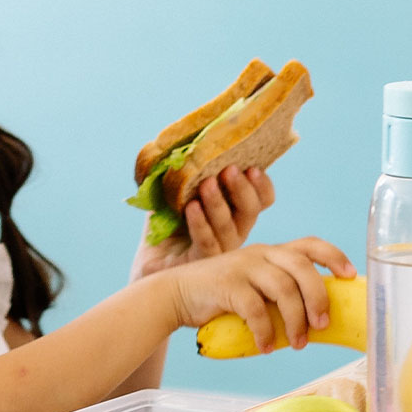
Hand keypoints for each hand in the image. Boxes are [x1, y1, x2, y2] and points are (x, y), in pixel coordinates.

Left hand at [132, 166, 274, 279]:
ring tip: (206, 184)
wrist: (149, 263)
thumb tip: (178, 147)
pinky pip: (207, 243)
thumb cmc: (165, 227)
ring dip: (218, 203)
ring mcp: (221, 250)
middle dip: (242, 188)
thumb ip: (180, 173)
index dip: (262, 185)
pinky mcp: (202, 264)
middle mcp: (234, 232)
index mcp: (235, 213)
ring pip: (229, 227)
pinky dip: (200, 223)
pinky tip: (191, 207)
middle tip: (229, 170)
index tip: (253, 167)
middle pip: (251, 210)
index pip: (262, 200)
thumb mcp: (173, 194)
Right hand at [167, 237, 356, 351]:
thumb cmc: (222, 296)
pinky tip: (265, 347)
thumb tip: (318, 322)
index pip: (309, 244)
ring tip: (297, 344)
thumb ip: (279, 292)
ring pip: (283, 289)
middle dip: (318, 297)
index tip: (350, 276)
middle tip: (323, 325)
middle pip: (301, 268)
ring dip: (295, 321)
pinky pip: (256, 310)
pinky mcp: (227, 284)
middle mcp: (260, 254)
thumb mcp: (254, 285)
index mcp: (271, 252)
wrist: (177, 294)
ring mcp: (242, 267)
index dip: (334, 257)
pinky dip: (265, 332)